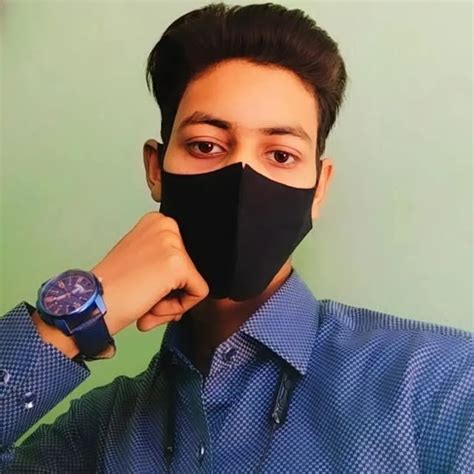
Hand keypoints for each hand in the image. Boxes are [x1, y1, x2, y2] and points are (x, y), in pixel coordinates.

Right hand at [90, 212, 208, 335]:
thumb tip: (187, 277)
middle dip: (171, 291)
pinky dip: (179, 308)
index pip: (184, 255)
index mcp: (157, 221)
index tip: (144, 283)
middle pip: (191, 268)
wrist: (92, 303)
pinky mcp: (180, 264)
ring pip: (194, 282)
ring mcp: (174, 244)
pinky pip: (198, 293)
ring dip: (171, 301)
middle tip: (144, 295)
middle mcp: (167, 225)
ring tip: (145, 301)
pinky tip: (153, 306)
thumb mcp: (139, 256)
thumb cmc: (112, 286)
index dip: (167, 278)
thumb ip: (163, 259)